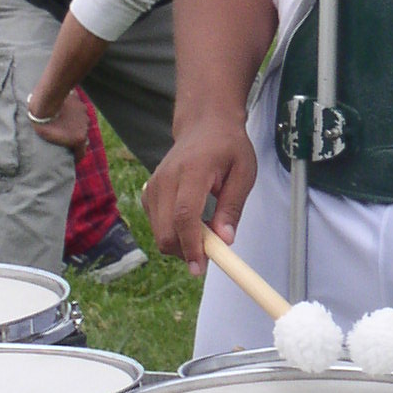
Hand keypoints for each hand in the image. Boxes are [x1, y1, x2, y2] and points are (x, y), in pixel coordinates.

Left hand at [28, 90, 89, 159]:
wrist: (44, 102)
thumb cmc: (44, 123)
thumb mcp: (49, 139)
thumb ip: (60, 144)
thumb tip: (63, 147)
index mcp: (79, 138)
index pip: (81, 153)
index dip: (75, 157)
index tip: (70, 158)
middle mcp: (85, 126)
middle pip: (81, 136)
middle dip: (74, 137)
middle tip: (63, 136)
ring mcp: (83, 113)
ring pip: (80, 121)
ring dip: (74, 123)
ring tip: (62, 120)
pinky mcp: (79, 101)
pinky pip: (77, 108)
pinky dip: (72, 110)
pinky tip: (63, 109)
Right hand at [142, 112, 257, 272]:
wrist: (204, 125)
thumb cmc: (227, 147)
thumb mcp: (244, 173)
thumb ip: (232, 207)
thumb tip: (224, 240)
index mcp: (193, 170)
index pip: (184, 214)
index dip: (191, 245)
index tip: (201, 266)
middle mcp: (166, 178)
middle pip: (165, 229)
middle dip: (185, 251)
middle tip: (211, 253)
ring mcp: (154, 185)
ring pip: (159, 231)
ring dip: (180, 243)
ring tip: (205, 232)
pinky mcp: (149, 192)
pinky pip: (156, 224)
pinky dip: (172, 233)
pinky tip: (191, 223)